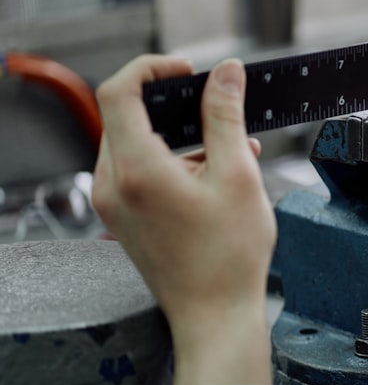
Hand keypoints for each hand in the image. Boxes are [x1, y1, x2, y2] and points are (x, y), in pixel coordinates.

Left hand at [92, 55, 276, 384]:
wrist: (215, 316)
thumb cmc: (228, 258)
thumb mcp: (237, 175)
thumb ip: (226, 117)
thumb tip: (226, 74)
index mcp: (136, 169)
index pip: (119, 91)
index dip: (152, 68)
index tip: (187, 70)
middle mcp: (113, 185)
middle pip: (128, 116)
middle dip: (175, 105)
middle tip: (218, 111)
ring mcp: (114, 204)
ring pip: (136, 144)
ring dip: (179, 136)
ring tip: (230, 152)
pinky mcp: (124, 218)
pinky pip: (140, 171)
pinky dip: (173, 162)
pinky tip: (215, 176)